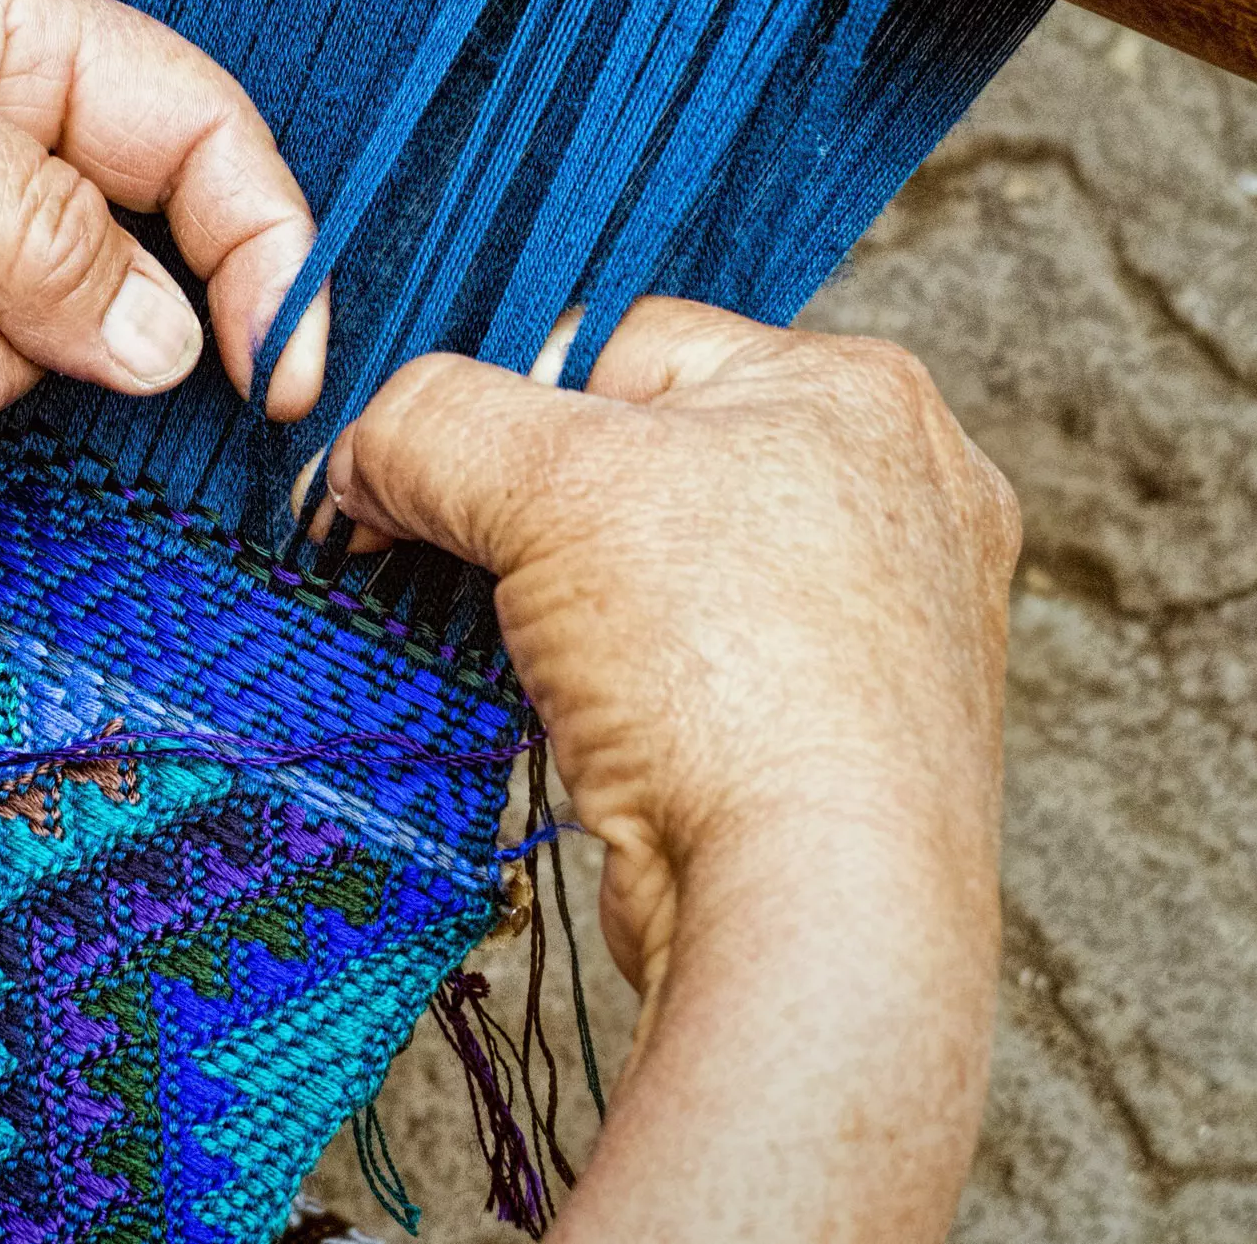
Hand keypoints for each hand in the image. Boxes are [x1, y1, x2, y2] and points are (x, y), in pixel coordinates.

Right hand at [325, 298, 1019, 1242]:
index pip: (625, 344)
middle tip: (469, 566)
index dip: (504, 405)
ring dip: (572, 605)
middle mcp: (894, 496)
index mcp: (857, 390)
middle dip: (535, 513)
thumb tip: (362, 454)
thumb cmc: (733, 674)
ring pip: (663, 567)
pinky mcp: (844, 730)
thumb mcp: (546, 482)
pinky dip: (625, 683)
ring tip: (539, 656)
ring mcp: (881, 622)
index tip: (424, 478)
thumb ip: (429, 422)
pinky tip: (595, 722)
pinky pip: (694, 663)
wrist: (814, 911)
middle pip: (644, 456)